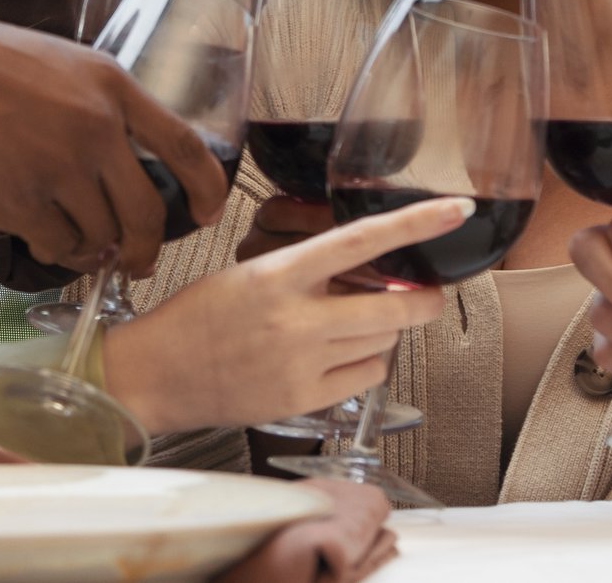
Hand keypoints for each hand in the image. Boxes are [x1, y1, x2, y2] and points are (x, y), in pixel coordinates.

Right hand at [0, 0, 225, 275]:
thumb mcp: (51, 64)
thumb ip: (91, 112)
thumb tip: (114, 177)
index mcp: (109, 85)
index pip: (185, 145)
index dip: (207, 189)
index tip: (210, 213)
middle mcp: (95, 127)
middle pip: (149, 212)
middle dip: (145, 247)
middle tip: (134, 262)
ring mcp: (57, 167)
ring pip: (99, 235)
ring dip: (88, 248)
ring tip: (66, 240)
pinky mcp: (17, 202)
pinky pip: (55, 245)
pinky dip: (51, 250)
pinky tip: (35, 235)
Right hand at [103, 196, 466, 434]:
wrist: (157, 373)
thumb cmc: (198, 317)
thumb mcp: (250, 272)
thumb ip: (307, 270)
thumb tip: (367, 269)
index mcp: (278, 274)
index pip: (361, 240)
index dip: (415, 224)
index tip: (454, 210)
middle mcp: (295, 319)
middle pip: (395, 309)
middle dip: (423, 301)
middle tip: (428, 294)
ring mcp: (301, 364)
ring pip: (383, 343)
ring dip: (384, 331)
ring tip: (351, 325)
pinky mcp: (302, 401)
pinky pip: (366, 378)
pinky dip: (368, 364)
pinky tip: (342, 356)